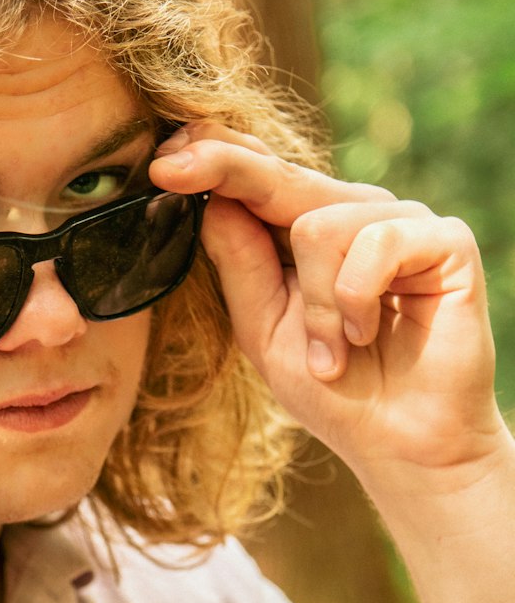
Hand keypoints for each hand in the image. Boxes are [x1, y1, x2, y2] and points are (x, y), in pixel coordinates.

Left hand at [149, 124, 505, 488]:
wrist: (400, 443)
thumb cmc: (331, 389)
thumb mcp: (263, 328)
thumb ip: (240, 265)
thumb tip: (210, 200)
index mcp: (304, 229)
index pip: (255, 176)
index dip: (209, 159)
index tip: (156, 163)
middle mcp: (352, 213)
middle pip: (278, 175)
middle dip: (224, 169)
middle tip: (169, 169)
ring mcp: (400, 221)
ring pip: (320, 224)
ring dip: (317, 305)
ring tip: (334, 353)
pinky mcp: (445, 240)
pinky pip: (375, 242)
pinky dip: (356, 300)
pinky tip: (366, 336)